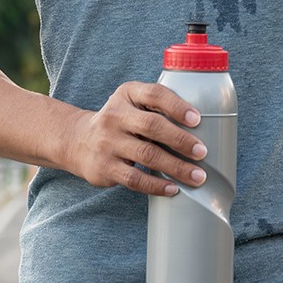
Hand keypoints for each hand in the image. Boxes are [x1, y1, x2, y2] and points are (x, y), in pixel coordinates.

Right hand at [65, 81, 207, 195]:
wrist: (78, 140)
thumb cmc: (121, 121)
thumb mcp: (133, 103)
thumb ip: (159, 107)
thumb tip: (205, 125)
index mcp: (127, 93)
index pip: (154, 94)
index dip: (177, 106)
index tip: (197, 119)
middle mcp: (115, 115)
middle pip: (152, 126)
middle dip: (181, 140)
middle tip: (203, 152)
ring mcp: (108, 142)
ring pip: (147, 155)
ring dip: (176, 167)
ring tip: (198, 176)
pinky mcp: (105, 167)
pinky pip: (135, 179)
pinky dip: (157, 185)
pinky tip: (173, 189)